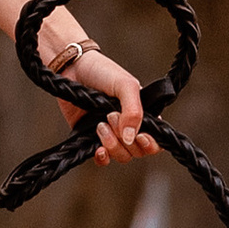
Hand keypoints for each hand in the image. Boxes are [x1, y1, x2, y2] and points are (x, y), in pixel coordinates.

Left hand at [48, 41, 154, 164]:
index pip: (156, 140)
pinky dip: (102, 158)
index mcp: (143, 114)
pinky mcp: (92, 139)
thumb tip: (132, 138)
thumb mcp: (125, 85)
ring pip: (122, 156)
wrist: (73, 68)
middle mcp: (129, 127)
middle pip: (138, 151)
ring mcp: (112, 135)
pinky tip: (98, 149)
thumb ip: (134, 110)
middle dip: (125, 139)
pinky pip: (103, 159)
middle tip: (110, 116)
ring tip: (99, 124)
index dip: (150, 144)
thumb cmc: (103, 72)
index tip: (139, 137)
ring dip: (112, 145)